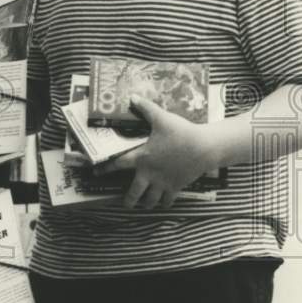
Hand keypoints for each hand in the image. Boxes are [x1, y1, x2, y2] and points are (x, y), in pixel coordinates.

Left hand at [94, 95, 216, 208]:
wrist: (205, 147)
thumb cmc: (181, 132)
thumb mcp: (162, 117)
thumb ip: (145, 108)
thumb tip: (132, 97)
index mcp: (142, 157)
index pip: (118, 164)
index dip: (106, 168)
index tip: (96, 173)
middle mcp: (149, 173)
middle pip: (134, 191)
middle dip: (129, 200)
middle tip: (125, 204)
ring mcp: (163, 182)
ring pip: (151, 199)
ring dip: (146, 203)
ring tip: (143, 205)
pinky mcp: (176, 187)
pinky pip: (168, 200)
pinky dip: (164, 203)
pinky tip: (163, 204)